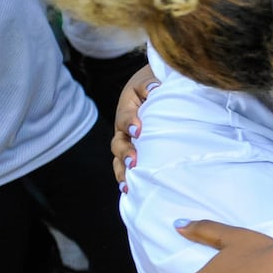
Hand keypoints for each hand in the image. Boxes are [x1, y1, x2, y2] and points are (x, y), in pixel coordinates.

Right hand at [112, 64, 158, 186]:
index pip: (125, 116)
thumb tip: (154, 90)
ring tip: (128, 185)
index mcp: (127, 109)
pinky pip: (126, 167)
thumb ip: (150, 85)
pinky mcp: (133, 153)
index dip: (130, 122)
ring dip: (123, 171)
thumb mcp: (149, 81)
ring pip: (119, 159)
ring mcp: (127, 143)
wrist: (151, 89)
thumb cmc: (153, 85)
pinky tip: (131, 191)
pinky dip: (128, 178)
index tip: (138, 129)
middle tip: (134, 161)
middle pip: (118, 143)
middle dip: (125, 153)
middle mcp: (123, 129)